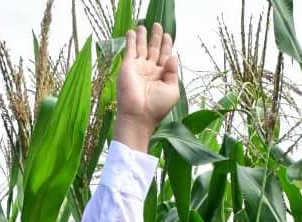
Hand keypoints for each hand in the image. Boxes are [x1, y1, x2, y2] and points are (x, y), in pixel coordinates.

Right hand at [114, 23, 179, 150]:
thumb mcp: (172, 91)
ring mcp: (138, 67)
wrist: (139, 115)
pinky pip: (130, 50)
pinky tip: (132, 32)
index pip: (165, 57)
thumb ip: (174, 73)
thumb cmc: (157, 107)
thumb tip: (174, 56)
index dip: (167, 46)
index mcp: (162, 76)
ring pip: (141, 47)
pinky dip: (130, 40)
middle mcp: (150, 70)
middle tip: (157, 25)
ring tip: (143, 26)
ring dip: (142, 37)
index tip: (168, 36)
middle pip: (154, 49)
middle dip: (156, 38)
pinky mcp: (128, 66)